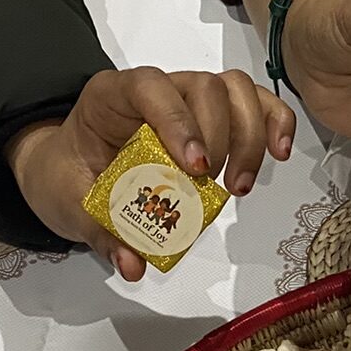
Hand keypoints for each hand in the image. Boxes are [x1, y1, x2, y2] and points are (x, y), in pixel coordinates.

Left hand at [6, 67, 295, 279]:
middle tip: (217, 188)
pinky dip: (274, 123)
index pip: (152, 87)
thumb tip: (133, 264)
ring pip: (236, 90)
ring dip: (250, 137)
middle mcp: (157, 87)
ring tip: (240, 186)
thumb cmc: (72, 176)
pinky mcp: (216, 115)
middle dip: (221, 138)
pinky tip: (279, 155)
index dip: (178, 121)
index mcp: (113, 96)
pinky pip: (255, 104)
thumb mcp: (72, 205)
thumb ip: (100, 232)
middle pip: (205, 86)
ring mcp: (189, 97)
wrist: (71, 167)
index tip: (196, 168)